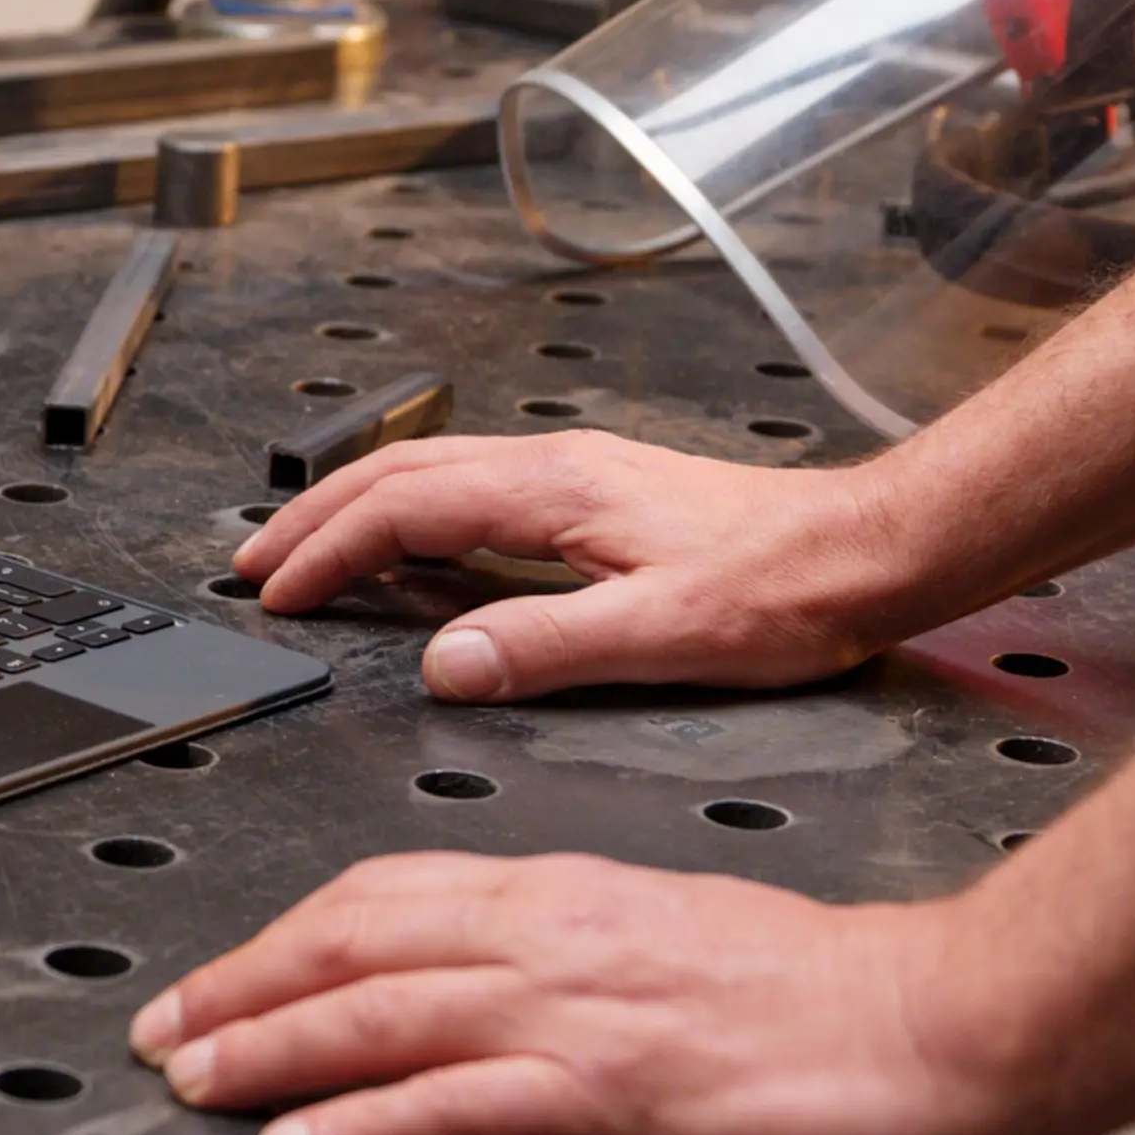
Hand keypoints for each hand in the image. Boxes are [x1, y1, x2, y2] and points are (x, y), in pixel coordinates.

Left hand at [129, 852, 1041, 1134]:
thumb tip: (493, 984)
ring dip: (266, 1051)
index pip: (388, 895)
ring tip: (189, 1084)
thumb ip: (580, 951)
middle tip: (161, 1032)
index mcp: (572, 896)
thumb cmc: (834, 998)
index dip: (286, 936)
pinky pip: (456, 1104)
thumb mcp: (677, 940)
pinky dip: (363, 1127)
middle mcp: (556, 937)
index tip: (223, 975)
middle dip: (241, 987)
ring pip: (380, 1015)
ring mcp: (581, 1014)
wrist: (945, 1023)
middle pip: (355, 944)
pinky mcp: (616, 1096)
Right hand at [234, 429, 939, 698]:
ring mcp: (582, 477)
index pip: (402, 509)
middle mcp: (560, 469)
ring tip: (312, 551)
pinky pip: (476, 491)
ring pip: (436, 473)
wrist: (878, 548)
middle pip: (401, 473)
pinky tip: (422, 554)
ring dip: (361, 509)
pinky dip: (416, 516)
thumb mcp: (666, 636)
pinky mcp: (607, 497)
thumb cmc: (794, 591)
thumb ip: (545, 648)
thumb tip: (443, 665)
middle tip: (256, 562)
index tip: (276, 593)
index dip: (327, 552)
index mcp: (556, 493)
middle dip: (316, 516)